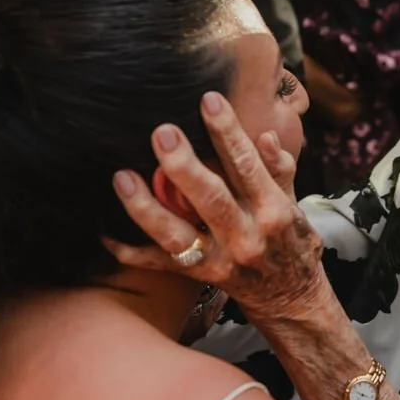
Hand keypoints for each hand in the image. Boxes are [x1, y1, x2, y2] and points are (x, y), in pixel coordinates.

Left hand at [107, 93, 321, 316]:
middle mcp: (246, 236)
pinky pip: (160, 265)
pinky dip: (131, 252)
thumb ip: (279, 170)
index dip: (228, 133)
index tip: (209, 100)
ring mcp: (220, 260)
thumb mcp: (295, 204)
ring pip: (178, 234)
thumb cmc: (291, 242)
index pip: (247, 166)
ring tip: (122, 177)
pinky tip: (104, 234)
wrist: (291, 299)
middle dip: (184, 166)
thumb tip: (264, 136)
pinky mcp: (200, 276)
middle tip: (162, 132)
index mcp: (272, 211)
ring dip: (147, 207)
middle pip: (211, 199)